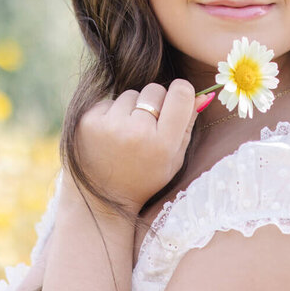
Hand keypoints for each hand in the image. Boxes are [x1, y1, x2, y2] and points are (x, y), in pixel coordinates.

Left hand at [74, 79, 201, 214]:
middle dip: (154, 103)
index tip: (176, 101)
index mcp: (163, 144)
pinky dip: (110, 114)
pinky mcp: (87, 121)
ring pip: (130, 94)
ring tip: (125, 136)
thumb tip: (202, 94)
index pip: (181, 93)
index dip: (181, 93)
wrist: (100, 200)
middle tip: (146, 129)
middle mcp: (137, 132)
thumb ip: (188, 125)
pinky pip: (108, 101)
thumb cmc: (144, 178)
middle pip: (155, 89)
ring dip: (130, 109)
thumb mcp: (173, 160)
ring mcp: (110, 125)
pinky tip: (108, 137)